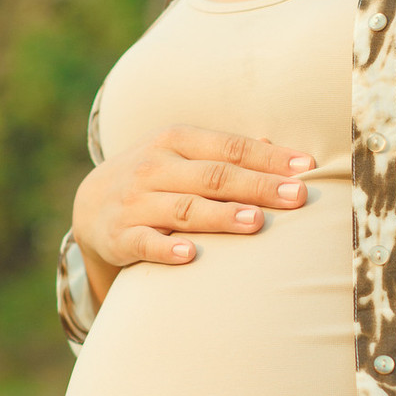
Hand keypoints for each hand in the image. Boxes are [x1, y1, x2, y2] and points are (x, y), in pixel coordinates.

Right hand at [72, 125, 314, 304]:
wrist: (89, 204)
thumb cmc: (155, 177)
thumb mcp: (182, 154)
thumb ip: (225, 152)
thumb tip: (274, 145)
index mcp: (175, 140)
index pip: (230, 148)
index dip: (269, 158)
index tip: (306, 168)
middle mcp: (154, 167)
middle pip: (213, 176)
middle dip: (257, 186)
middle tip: (296, 197)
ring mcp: (136, 202)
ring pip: (184, 208)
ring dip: (220, 215)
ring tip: (256, 222)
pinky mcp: (120, 235)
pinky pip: (144, 242)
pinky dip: (165, 248)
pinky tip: (188, 255)